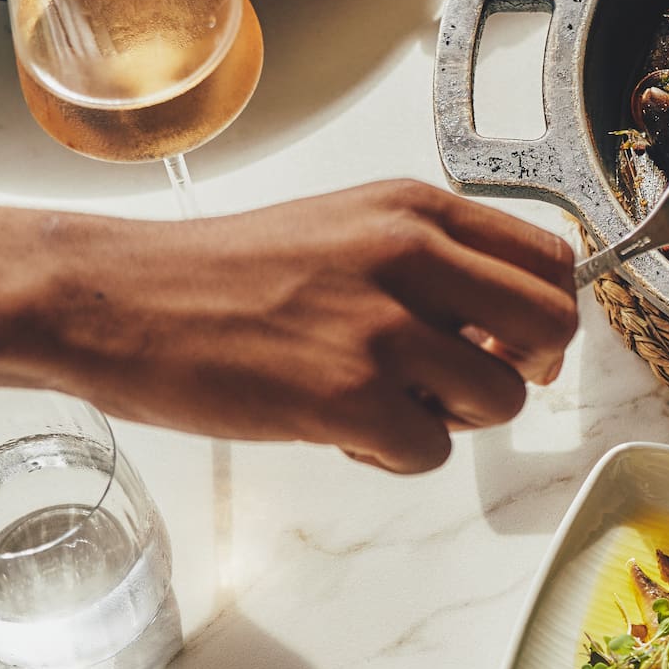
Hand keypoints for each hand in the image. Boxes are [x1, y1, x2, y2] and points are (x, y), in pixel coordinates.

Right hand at [30, 181, 576, 472]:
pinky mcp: (349, 397)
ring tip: (384, 404)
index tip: (512, 343)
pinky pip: (433, 452)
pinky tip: (346, 431)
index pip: (552, 261)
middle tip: (464, 384)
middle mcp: (411, 256)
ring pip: (500, 399)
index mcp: (415, 210)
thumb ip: (430, 261)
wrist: (117, 301)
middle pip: (550, 328)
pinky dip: (397, 458)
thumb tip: (507, 325)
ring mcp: (382, 328)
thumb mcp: (346, 228)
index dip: (545, 316)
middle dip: (522, 371)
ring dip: (453, 419)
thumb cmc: (225, 274)